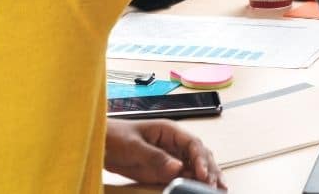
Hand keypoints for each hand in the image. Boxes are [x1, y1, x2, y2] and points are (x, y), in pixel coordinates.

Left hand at [104, 118, 224, 189]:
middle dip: (211, 169)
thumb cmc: (115, 136)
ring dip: (207, 177)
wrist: (100, 144)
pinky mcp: (163, 171)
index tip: (204, 174)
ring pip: (195, 167)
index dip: (201, 159)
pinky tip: (201, 190)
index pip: (193, 143)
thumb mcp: (134, 146)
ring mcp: (170, 158)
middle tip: (216, 186)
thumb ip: (155, 157)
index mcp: (169, 131)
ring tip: (218, 190)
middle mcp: (174, 144)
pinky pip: (183, 178)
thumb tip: (177, 167)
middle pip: (199, 155)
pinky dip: (193, 184)